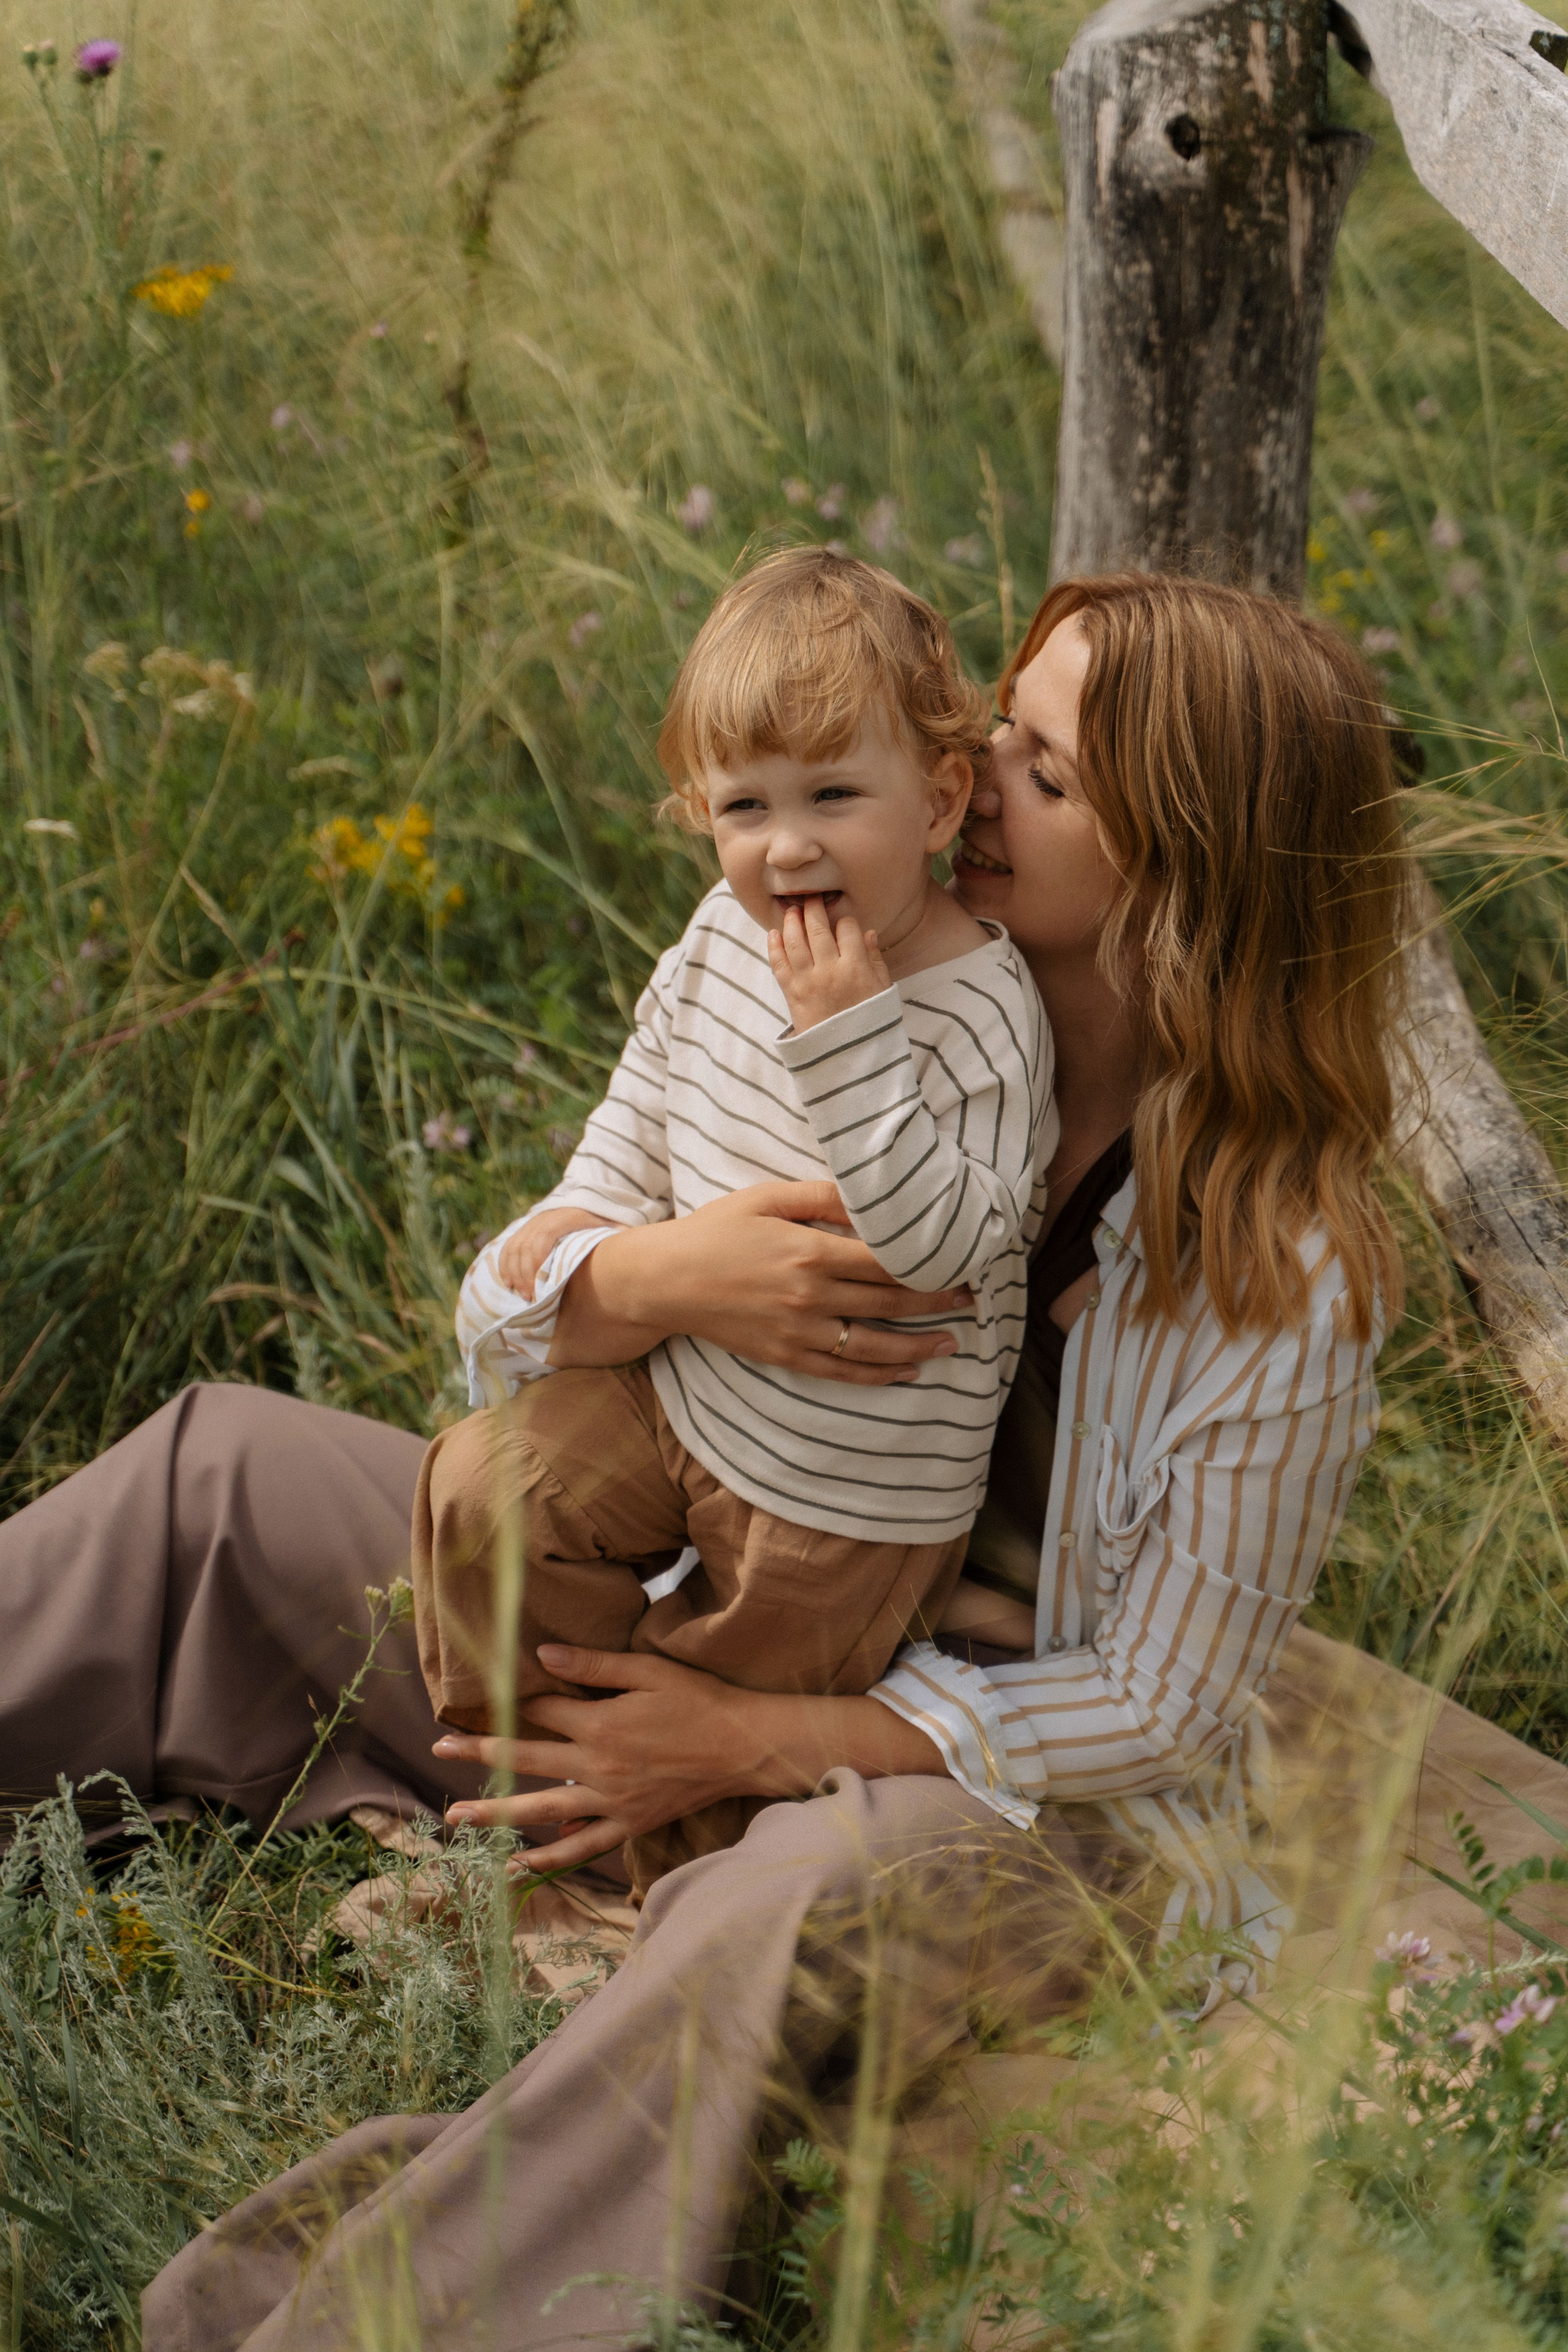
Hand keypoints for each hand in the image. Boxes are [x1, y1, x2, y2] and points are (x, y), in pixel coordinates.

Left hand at [435, 1648, 786, 1873]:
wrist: (744, 1747)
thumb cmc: (699, 1700)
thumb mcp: (648, 1670)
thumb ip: (594, 1664)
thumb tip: (542, 1655)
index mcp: (601, 1723)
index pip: (541, 1710)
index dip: (509, 1699)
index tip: (476, 1695)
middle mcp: (598, 1766)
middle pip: (526, 1758)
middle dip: (479, 1753)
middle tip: (436, 1749)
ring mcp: (612, 1802)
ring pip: (542, 1811)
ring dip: (495, 1813)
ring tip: (456, 1818)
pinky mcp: (629, 1825)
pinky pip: (582, 1848)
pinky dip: (548, 1858)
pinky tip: (516, 1864)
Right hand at [495, 1207, 612, 1299]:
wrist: (588, 1202)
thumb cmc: (603, 1222)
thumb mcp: (614, 1226)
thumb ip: (618, 1238)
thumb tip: (628, 1254)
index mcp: (565, 1218)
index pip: (543, 1241)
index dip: (537, 1266)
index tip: (541, 1290)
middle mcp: (544, 1219)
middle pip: (525, 1248)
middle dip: (525, 1276)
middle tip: (531, 1300)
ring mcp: (531, 1223)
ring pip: (514, 1248)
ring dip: (514, 1273)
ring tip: (522, 1295)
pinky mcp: (524, 1229)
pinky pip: (508, 1246)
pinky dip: (505, 1264)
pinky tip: (508, 1282)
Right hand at [552, 1180, 971, 1384]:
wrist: (664, 1280)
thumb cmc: (716, 1229)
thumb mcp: (767, 1197)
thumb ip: (823, 1196)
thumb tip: (873, 1197)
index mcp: (809, 1251)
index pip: (885, 1261)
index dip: (928, 1264)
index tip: (960, 1262)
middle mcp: (809, 1296)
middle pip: (889, 1304)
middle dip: (936, 1303)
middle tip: (971, 1301)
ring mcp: (797, 1331)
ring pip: (872, 1346)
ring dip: (918, 1348)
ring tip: (953, 1345)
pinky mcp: (784, 1356)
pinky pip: (840, 1371)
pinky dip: (877, 1376)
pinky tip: (906, 1374)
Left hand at [767, 897, 890, 1032]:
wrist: (846, 1057)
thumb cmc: (868, 1023)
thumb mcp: (882, 991)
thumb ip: (875, 960)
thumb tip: (868, 932)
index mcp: (857, 968)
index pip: (847, 928)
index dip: (844, 920)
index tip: (843, 921)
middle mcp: (830, 971)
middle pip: (817, 928)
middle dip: (813, 908)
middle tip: (811, 898)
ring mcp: (808, 981)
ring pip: (794, 941)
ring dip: (791, 921)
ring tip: (791, 910)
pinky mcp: (791, 994)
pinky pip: (778, 964)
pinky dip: (773, 946)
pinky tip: (774, 933)